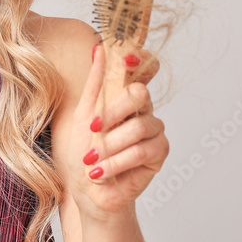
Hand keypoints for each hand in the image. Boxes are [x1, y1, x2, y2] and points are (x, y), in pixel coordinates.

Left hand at [67, 43, 168, 218]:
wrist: (88, 192)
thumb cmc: (82, 154)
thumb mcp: (82, 116)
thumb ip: (94, 84)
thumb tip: (98, 49)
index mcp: (124, 96)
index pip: (142, 69)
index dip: (139, 60)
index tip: (125, 60)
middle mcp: (143, 109)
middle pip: (139, 94)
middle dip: (112, 112)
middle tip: (93, 128)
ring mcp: (154, 130)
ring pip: (139, 126)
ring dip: (109, 145)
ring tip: (91, 159)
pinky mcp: (160, 152)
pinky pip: (142, 151)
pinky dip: (116, 163)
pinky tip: (100, 172)